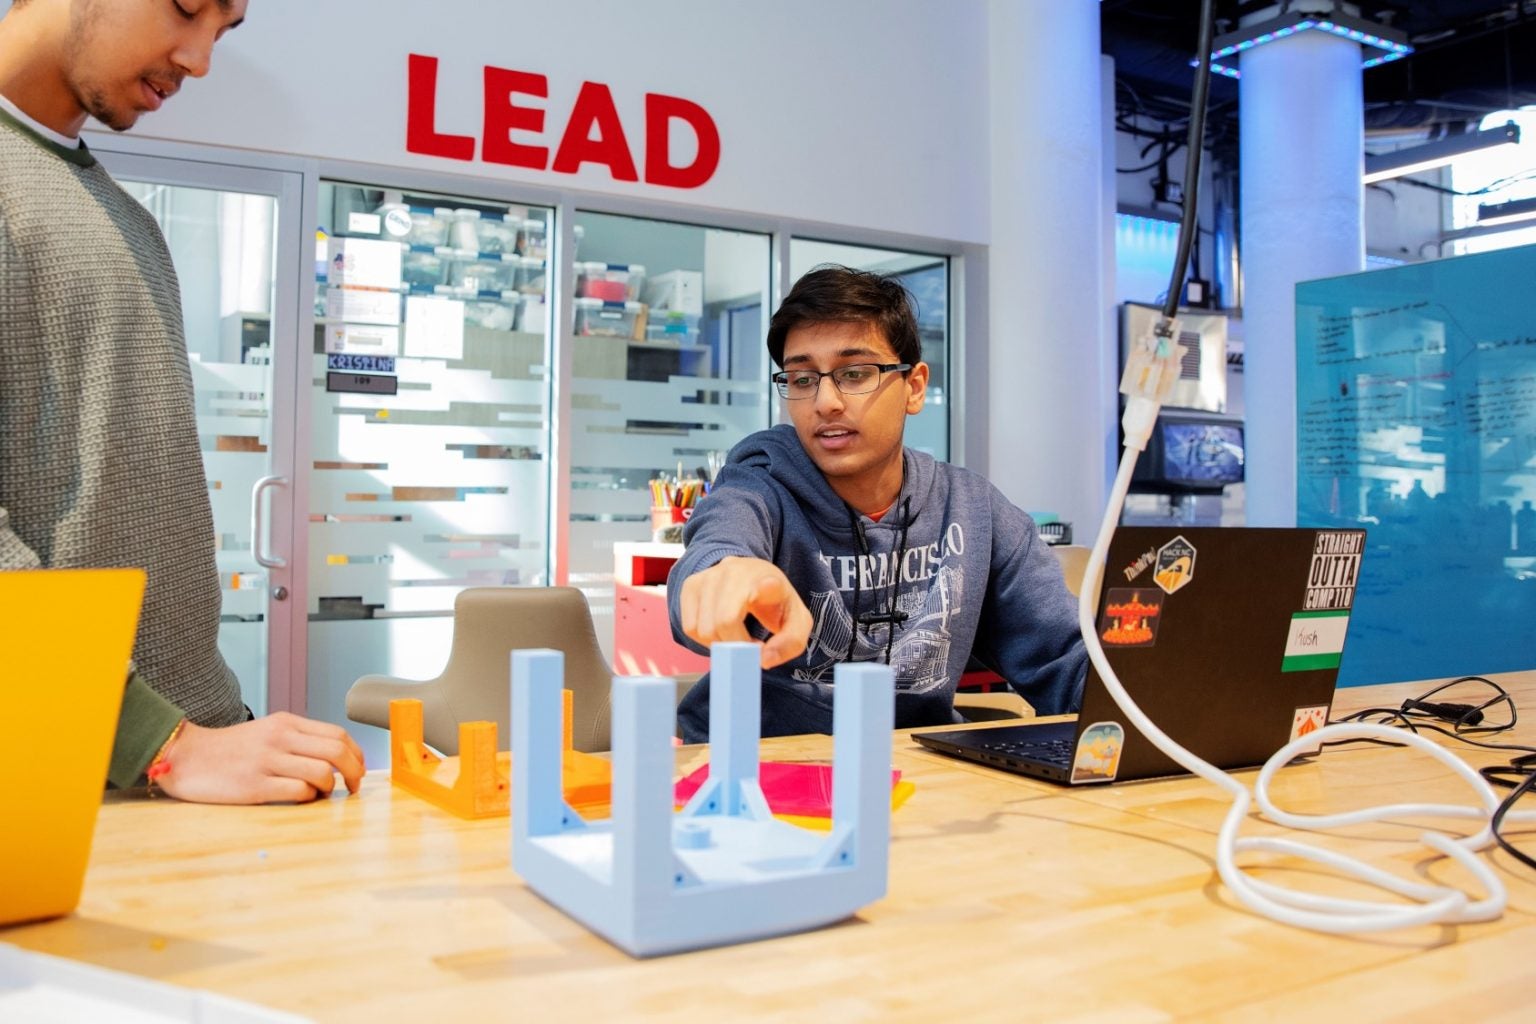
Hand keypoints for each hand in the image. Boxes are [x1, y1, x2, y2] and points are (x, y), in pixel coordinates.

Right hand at [155, 712, 366, 804]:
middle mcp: (280, 738)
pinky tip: (303, 799)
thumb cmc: (230, 749)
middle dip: (355, 772)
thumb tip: (335, 758)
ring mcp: (268, 761)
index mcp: (286, 723)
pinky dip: (309, 798)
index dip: (357, 754)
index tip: (359, 769)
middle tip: (353, 786)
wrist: (185, 756)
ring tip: (324, 794)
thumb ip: (298, 739)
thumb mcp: (267, 731)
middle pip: (337, 752)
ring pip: (322, 773)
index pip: (337, 734)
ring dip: (331, 788)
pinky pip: (299, 792)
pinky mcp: (255, 785)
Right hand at [678, 556, 812, 668]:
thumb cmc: (774, 602)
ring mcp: (709, 576)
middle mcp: (735, 572)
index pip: (767, 582)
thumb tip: (763, 660)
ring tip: (735, 637)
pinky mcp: (691, 585)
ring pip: (703, 629)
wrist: (753, 576)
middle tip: (749, 647)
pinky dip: (703, 639)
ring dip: (719, 644)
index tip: (768, 586)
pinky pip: (690, 626)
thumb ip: (789, 643)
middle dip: (736, 646)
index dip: (766, 588)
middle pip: (725, 622)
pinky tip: (719, 632)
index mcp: (768, 579)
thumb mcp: (796, 622)